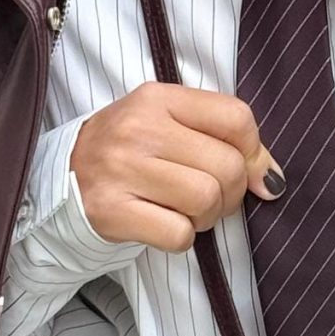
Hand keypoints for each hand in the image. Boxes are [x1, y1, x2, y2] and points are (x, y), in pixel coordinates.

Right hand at [69, 82, 283, 252]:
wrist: (62, 175)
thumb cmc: (129, 150)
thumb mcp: (167, 122)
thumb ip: (220, 136)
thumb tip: (272, 180)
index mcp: (157, 98)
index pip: (236, 118)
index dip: (256, 151)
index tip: (251, 170)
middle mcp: (138, 129)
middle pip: (228, 166)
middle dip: (232, 192)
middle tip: (212, 197)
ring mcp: (122, 170)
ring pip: (206, 200)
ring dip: (207, 216)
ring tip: (187, 210)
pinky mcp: (111, 211)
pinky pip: (179, 234)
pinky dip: (182, 237)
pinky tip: (164, 224)